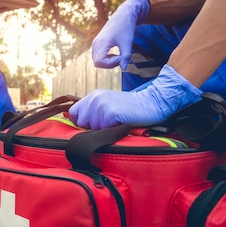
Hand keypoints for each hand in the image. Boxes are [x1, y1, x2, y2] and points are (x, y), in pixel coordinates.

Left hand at [69, 65, 201, 129]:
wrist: (152, 103)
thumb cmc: (130, 108)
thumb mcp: (108, 104)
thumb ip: (93, 111)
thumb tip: (78, 124)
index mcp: (93, 96)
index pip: (73, 113)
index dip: (81, 122)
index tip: (93, 124)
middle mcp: (95, 99)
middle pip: (81, 123)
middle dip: (92, 127)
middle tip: (109, 122)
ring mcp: (102, 105)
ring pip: (93, 129)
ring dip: (104, 130)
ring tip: (117, 122)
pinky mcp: (111, 113)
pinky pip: (103, 131)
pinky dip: (112, 131)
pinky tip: (121, 123)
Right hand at [92, 0, 149, 69]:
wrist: (125, 15)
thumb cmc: (126, 28)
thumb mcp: (128, 43)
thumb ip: (125, 57)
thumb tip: (124, 68)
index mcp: (101, 43)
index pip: (99, 62)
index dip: (110, 64)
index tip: (121, 57)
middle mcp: (96, 43)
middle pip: (97, 62)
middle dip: (109, 64)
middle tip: (120, 58)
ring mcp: (96, 43)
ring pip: (97, 60)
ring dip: (107, 62)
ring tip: (118, 56)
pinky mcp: (98, 42)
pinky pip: (98, 55)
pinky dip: (106, 58)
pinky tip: (115, 54)